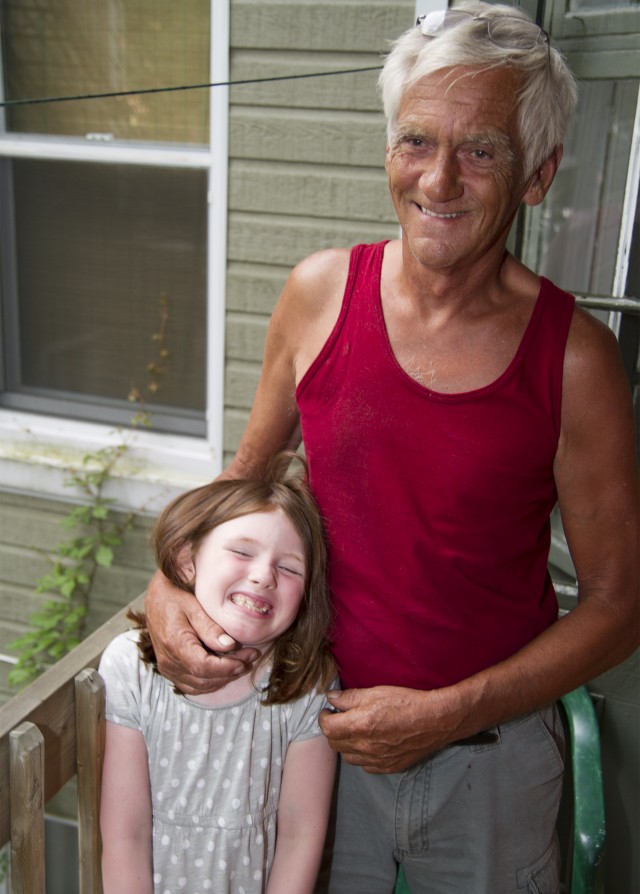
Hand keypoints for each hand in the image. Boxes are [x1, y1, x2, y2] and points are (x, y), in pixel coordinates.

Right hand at [144, 571, 259, 694]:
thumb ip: (211, 628)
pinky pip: (191, 686)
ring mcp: (167, 668)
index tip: (247, 658)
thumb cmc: (175, 598)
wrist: (155, 599)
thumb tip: (231, 646)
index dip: (227, 667)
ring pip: (200, 686)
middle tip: (251, 657)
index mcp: (174, 643)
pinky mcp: (169, 670)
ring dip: (224, 678)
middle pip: (205, 678)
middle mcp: (168, 661)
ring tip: (242, 662)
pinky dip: (210, 683)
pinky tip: (224, 672)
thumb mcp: (194, 607)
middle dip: (231, 672)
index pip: (203, 667)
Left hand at [318, 685, 464, 773]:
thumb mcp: (376, 692)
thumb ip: (350, 697)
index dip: (324, 718)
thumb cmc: (407, 702)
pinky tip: (370, 743)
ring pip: (349, 757)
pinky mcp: (388, 767)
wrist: (436, 720)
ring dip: (347, 745)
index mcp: (360, 726)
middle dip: (333, 731)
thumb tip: (331, 698)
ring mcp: (377, 760)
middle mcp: (365, 747)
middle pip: (335, 744)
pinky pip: (366, 766)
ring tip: (355, 731)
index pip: (327, 728)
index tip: (328, 711)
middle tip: (340, 719)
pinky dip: (363, 756)